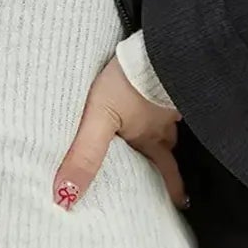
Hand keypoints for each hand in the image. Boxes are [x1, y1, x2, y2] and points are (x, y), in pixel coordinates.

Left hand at [52, 53, 187, 212]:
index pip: (165, 169)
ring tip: (164, 139)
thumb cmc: (126, 82)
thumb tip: (66, 198)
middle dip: (171, 164)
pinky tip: (160, 100)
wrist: (153, 43)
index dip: (173, 187)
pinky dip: (165, 106)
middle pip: (170, 148)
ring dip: (167, 134)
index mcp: (149, 136)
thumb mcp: (99, 119)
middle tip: (175, 177)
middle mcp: (163, 122)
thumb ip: (84, 156)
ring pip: (170, 124)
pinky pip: (169, 99)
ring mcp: (168, 99)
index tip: (181, 204)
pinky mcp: (167, 76)